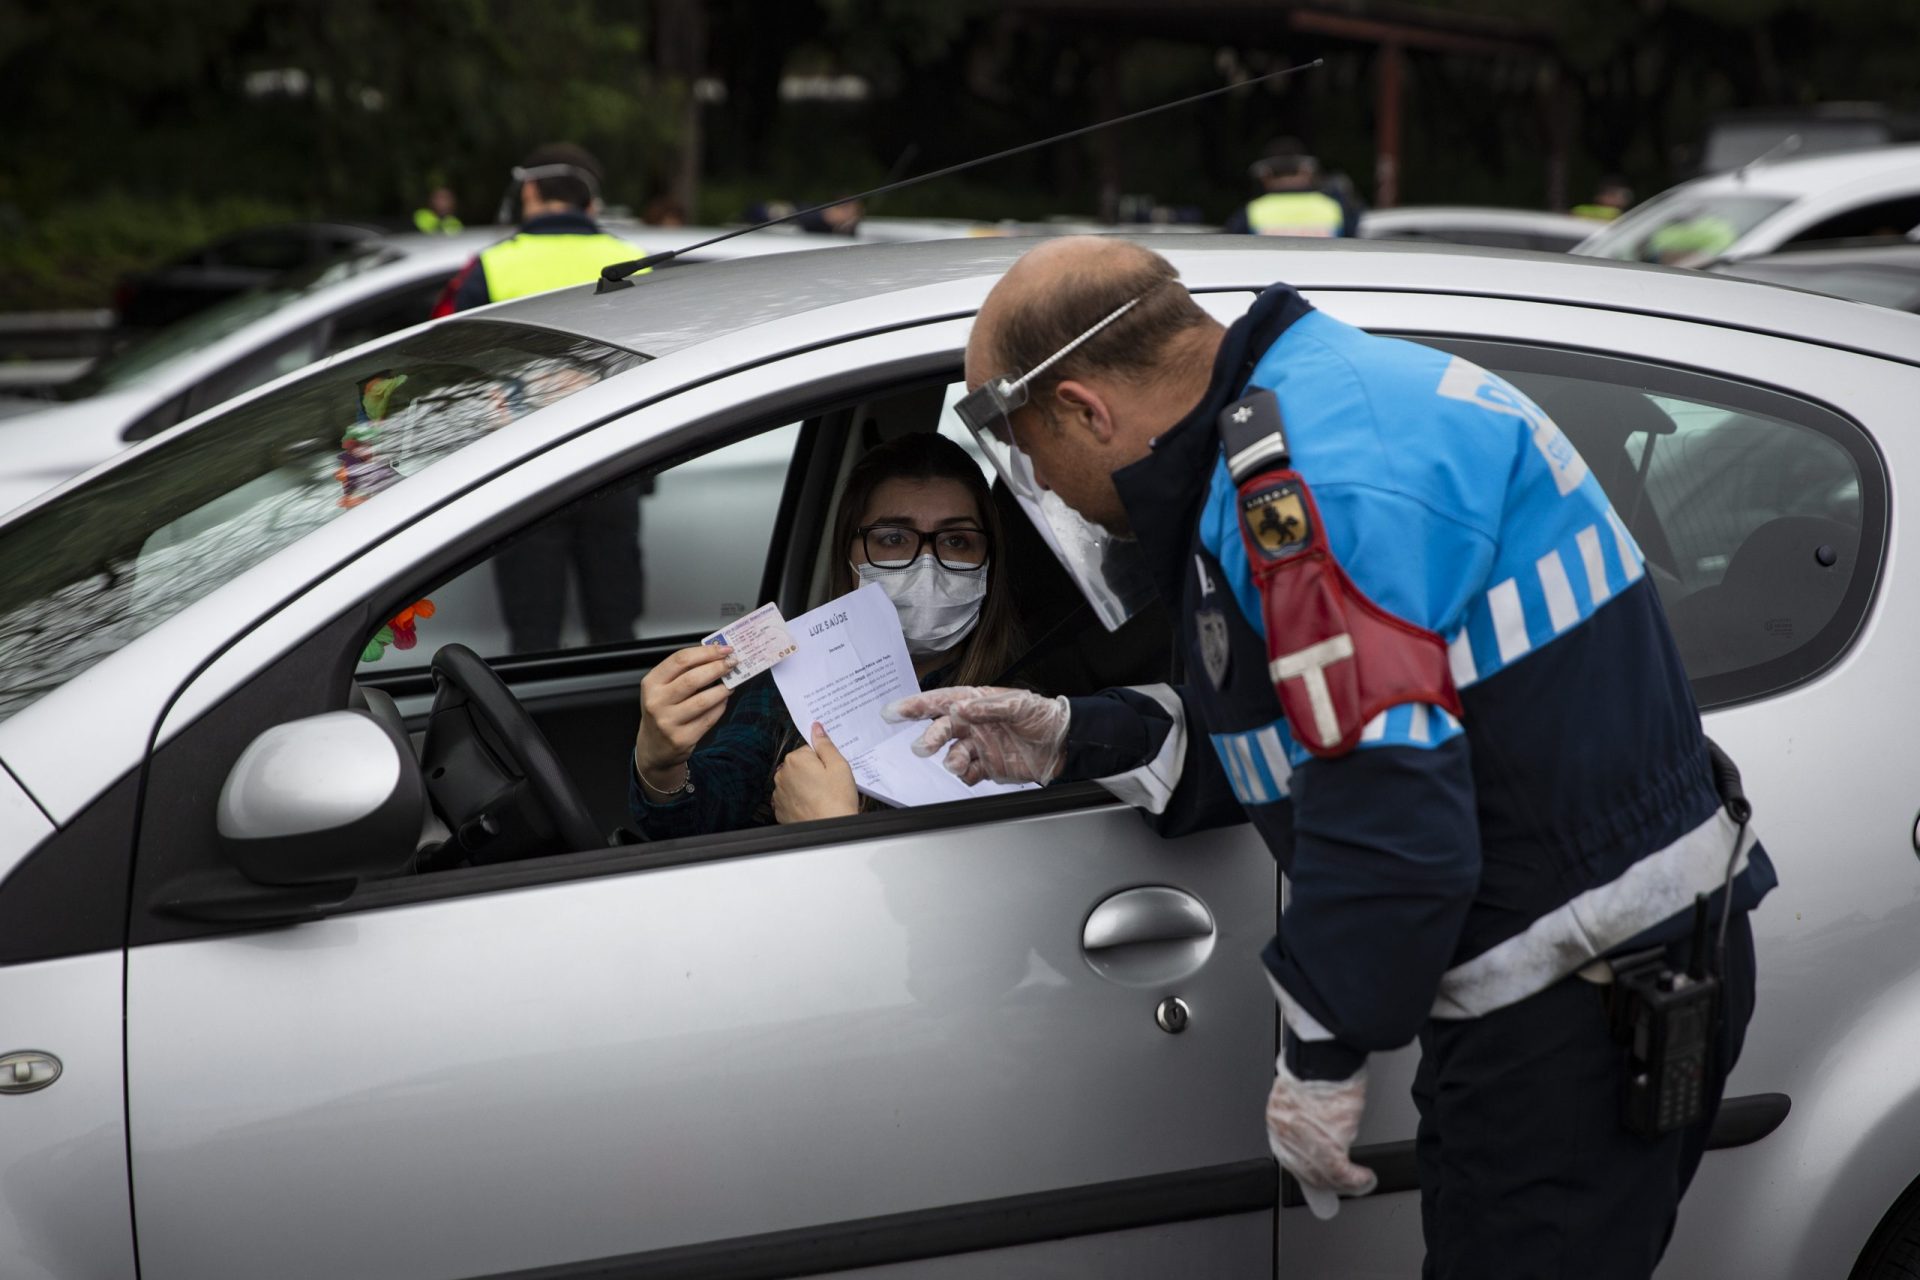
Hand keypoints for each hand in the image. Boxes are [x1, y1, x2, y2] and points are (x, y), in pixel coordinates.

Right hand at [635, 645, 734, 787]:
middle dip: (717, 668)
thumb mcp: (662, 688)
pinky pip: (708, 718)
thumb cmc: (662, 711)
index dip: (706, 652)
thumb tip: (715, 656)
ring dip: (722, 689)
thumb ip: (683, 672)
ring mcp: (669, 722)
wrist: (654, 746)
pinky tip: (723, 700)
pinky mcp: (682, 738)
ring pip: (703, 700)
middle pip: (692, 678)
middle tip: (732, 663)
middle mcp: (657, 702)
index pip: (680, 660)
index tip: (724, 649)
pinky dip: (720, 706)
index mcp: (652, 683)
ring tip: (731, 683)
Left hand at [773, 723, 859, 823]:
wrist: (830, 831)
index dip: (824, 760)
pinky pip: (791, 798)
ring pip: (795, 782)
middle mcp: (783, 774)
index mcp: (796, 760)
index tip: (831, 772)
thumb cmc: (836, 801)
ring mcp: (779, 793)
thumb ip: (825, 744)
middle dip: (814, 772)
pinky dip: (800, 800)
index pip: (809, 750)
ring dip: (806, 787)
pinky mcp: (780, 809)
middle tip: (829, 785)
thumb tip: (816, 728)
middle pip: (801, 765)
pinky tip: (813, 806)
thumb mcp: (839, 766)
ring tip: (823, 798)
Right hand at [882, 686, 1068, 784]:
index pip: (941, 702)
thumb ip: (988, 707)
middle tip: (923, 746)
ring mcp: (978, 747)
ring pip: (951, 755)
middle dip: (930, 737)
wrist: (1063, 744)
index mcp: (976, 703)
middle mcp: (973, 724)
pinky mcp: (986, 766)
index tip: (895, 711)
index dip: (916, 706)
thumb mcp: (1019, 704)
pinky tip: (973, 772)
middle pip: (941, 730)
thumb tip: (963, 707)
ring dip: (950, 760)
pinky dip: (965, 775)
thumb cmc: (1043, 717)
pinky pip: (967, 774)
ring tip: (958, 762)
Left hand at [1265, 1058, 1375, 1220]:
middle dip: (1324, 1180)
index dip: (1306, 1168)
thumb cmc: (1318, 1063)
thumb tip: (1319, 1126)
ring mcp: (1306, 1142)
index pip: (1289, 1154)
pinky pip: (1341, 1173)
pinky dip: (1356, 1179)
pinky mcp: (1327, 1146)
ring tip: (1356, 1180)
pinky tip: (1365, 1177)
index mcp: (1277, 1116)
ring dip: (1342, 1182)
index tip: (1317, 1175)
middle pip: (1304, 1169)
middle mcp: (1287, 1132)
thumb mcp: (1304, 1089)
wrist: (1325, 1056)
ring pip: (1323, 1174)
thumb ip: (1306, 1111)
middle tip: (1339, 1184)